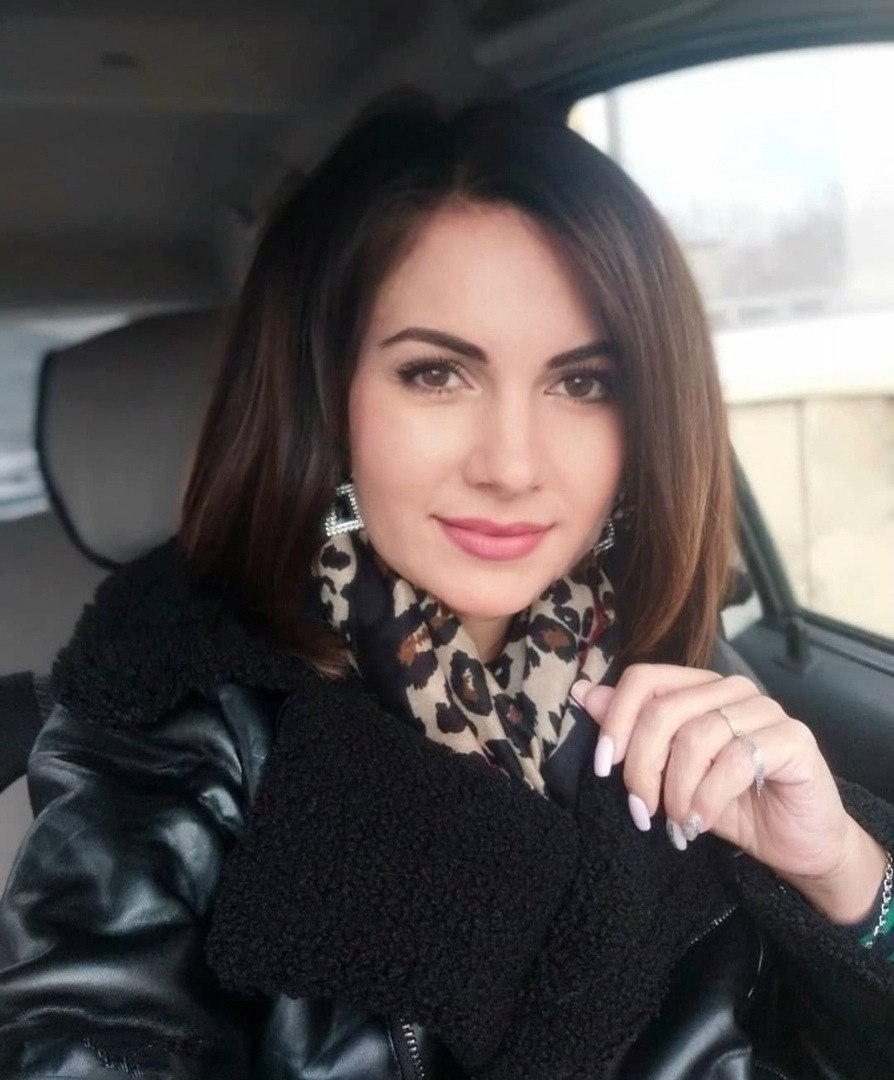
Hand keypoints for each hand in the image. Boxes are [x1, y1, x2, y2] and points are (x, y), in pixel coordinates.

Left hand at [572, 664, 886, 923]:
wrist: (796, 845)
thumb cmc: (730, 805)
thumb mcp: (670, 773)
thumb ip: (632, 731)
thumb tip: (583, 692)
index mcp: (698, 688)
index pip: (644, 679)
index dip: (616, 720)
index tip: (603, 768)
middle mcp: (731, 689)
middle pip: (664, 711)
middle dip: (642, 767)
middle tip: (642, 810)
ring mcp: (765, 710)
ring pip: (697, 736)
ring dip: (677, 789)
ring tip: (677, 821)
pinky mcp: (793, 739)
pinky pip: (735, 761)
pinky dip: (708, 797)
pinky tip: (701, 821)